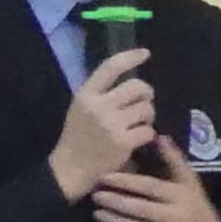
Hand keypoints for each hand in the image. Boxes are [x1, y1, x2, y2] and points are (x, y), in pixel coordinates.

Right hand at [50, 54, 157, 199]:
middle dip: (146, 94)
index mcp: (86, 94)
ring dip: (148, 115)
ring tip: (138, 123)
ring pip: (146, 108)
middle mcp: (99, 106)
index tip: (145, 53)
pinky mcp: (123, 142)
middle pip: (137, 87)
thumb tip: (131, 79)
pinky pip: (148, 130)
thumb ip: (101, 92)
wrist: (71, 168)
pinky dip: (147, 134)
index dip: (130, 57)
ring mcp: (112, 124)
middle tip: (143, 102)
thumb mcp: (81, 107)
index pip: (110, 67)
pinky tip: (138, 139)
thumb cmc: (78, 136)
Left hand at [91, 137, 220, 221]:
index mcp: (180, 195)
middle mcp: (176, 215)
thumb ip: (174, 159)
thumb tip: (158, 136)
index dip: (126, 181)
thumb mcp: (190, 180)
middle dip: (115, 202)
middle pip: (140, 209)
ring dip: (115, 221)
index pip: (149, 186)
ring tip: (97, 213)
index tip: (105, 176)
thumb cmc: (196, 204)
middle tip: (96, 195)